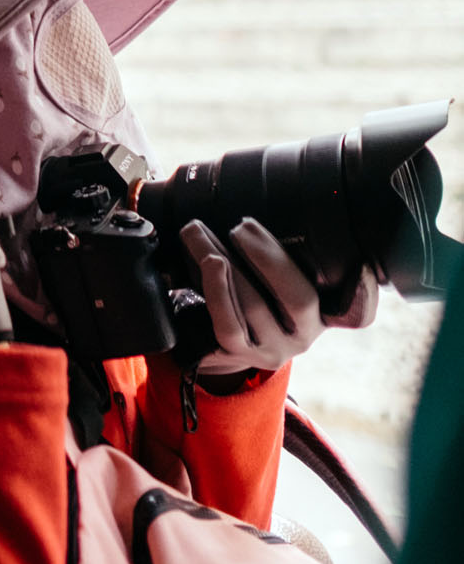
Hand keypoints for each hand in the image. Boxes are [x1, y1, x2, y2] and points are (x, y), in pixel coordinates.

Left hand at [179, 217, 376, 376]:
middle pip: (300, 298)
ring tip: (198, 230)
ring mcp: (274, 349)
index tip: (363, 267)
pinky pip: (228, 323)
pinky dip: (216, 288)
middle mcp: (306, 335)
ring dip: (222, 258)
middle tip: (239, 226)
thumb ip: (280, 254)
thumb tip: (266, 209)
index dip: (364, 293)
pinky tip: (207, 261)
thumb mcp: (270, 275)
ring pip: (254, 304)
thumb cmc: (248, 291)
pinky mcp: (241, 355)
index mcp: (324, 311)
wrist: (214, 339)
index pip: (356, 312)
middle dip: (269, 257)